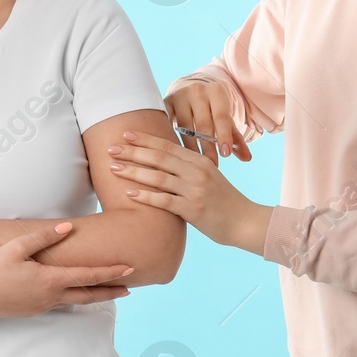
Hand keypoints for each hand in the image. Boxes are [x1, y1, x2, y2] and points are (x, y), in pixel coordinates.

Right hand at [0, 222, 134, 317]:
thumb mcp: (17, 247)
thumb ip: (44, 237)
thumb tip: (68, 227)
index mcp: (51, 280)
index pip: (89, 276)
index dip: (111, 272)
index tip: (129, 269)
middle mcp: (51, 296)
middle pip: (90, 295)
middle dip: (111, 291)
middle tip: (130, 288)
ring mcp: (43, 306)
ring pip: (76, 301)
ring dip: (94, 296)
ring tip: (109, 292)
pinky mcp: (34, 311)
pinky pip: (60, 304)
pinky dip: (75, 298)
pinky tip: (75, 294)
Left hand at [107, 131, 271, 253]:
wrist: (245, 222)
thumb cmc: (224, 201)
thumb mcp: (209, 178)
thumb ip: (188, 169)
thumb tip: (162, 162)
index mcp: (200, 161)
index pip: (168, 145)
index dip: (145, 139)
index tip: (125, 134)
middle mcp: (197, 172)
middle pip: (159, 157)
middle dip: (132, 152)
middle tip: (111, 148)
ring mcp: (195, 190)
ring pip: (158, 177)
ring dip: (133, 172)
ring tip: (113, 168)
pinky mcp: (193, 210)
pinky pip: (164, 201)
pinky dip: (145, 197)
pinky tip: (129, 194)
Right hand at [165, 81, 252, 166]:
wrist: (188, 88)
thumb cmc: (212, 108)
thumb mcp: (225, 118)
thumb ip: (236, 138)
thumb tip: (247, 158)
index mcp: (216, 91)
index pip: (221, 117)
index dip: (224, 136)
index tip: (225, 155)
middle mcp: (197, 90)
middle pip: (203, 124)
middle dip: (208, 147)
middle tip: (212, 165)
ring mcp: (179, 96)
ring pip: (185, 127)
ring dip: (191, 148)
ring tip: (197, 164)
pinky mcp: (165, 103)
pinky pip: (169, 125)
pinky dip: (174, 140)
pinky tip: (178, 156)